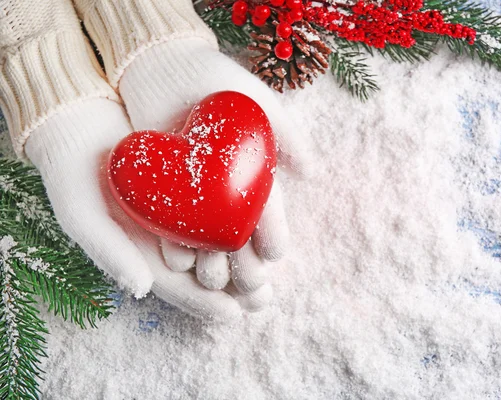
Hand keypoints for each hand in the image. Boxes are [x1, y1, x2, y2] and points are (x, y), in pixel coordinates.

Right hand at [25, 98, 243, 319]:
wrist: (79, 122)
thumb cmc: (73, 175)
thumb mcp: (84, 214)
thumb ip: (110, 251)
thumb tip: (142, 290)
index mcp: (139, 253)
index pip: (175, 287)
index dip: (202, 303)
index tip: (233, 314)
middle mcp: (162, 239)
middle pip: (202, 272)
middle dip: (233, 288)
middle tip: (264, 299)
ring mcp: (178, 214)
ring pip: (215, 245)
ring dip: (243, 262)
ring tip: (272, 275)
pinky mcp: (191, 187)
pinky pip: (219, 210)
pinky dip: (240, 222)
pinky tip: (263, 231)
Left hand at [119, 37, 310, 310]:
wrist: (161, 64)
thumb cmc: (212, 77)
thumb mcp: (255, 100)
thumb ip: (286, 131)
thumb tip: (313, 171)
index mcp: (252, 173)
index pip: (268, 211)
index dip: (273, 234)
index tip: (276, 254)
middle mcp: (226, 191)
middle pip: (240, 235)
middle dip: (246, 264)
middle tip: (251, 284)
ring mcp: (194, 196)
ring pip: (208, 241)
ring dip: (213, 266)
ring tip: (215, 281)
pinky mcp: (162, 196)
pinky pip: (172, 228)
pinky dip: (177, 248)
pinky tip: (181, 263)